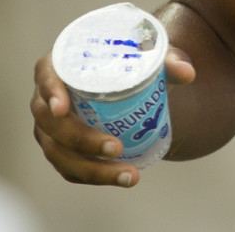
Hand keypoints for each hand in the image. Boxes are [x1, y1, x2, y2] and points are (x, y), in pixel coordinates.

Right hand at [30, 46, 194, 186]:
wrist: (133, 79)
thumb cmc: (134, 61)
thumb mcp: (154, 56)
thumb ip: (171, 60)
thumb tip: (188, 74)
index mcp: (63, 64)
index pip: (47, 74)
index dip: (51, 91)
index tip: (63, 109)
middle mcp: (49, 96)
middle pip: (51, 122)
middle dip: (80, 140)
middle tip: (116, 148)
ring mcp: (51, 125)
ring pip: (58, 152)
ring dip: (91, 168)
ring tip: (129, 174)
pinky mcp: (61, 147)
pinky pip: (70, 167)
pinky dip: (94, 176)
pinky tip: (123, 178)